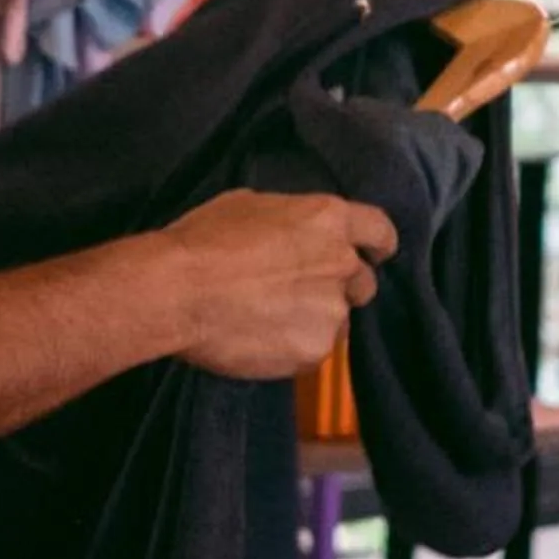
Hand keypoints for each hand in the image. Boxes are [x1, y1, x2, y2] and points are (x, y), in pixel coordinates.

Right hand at [161, 190, 398, 380]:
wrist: (178, 292)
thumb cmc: (204, 239)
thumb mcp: (251, 205)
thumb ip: (291, 221)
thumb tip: (294, 234)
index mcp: (329, 220)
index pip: (381, 231)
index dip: (377, 246)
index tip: (372, 255)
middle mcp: (342, 265)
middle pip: (364, 282)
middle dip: (343, 287)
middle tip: (303, 291)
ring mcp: (331, 313)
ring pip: (337, 320)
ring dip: (315, 318)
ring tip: (271, 318)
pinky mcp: (314, 352)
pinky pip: (313, 349)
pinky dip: (294, 345)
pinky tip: (260, 338)